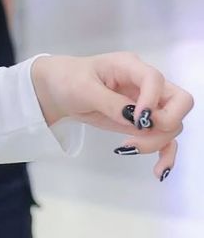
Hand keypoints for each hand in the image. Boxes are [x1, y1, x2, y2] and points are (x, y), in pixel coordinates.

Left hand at [31, 52, 193, 179]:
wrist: (59, 90)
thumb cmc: (68, 80)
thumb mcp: (83, 89)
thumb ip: (109, 102)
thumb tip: (135, 118)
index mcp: (129, 66)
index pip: (155, 79)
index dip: (152, 101)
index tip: (137, 120)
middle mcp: (144, 84)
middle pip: (179, 101)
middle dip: (166, 122)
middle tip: (138, 132)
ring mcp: (147, 104)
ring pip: (172, 124)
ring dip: (159, 141)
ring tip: (129, 148)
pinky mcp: (143, 122)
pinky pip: (165, 138)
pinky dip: (166, 153)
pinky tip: (158, 170)